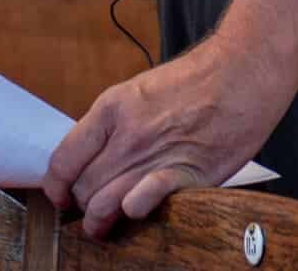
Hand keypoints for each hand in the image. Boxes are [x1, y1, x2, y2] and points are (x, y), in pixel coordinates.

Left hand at [42, 34, 293, 236]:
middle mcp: (127, 134)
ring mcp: (154, 154)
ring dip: (100, 222)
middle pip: (83, 187)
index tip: (60, 196)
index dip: (56, 186)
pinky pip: (143, 201)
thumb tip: (93, 156)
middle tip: (88, 213)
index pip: (64, 159)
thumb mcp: (139, 91)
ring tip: (104, 228)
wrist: (241, 70)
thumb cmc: (195, 80)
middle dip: (81, 206)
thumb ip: (115, 123)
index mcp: (111, 108)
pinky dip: (133, 211)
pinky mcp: (186, 173)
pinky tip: (135, 211)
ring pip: (105, 203)